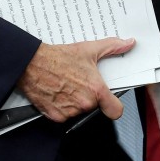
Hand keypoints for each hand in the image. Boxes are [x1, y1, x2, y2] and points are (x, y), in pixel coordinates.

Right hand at [16, 38, 134, 122]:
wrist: (31, 63)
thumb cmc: (58, 57)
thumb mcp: (89, 49)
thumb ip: (112, 47)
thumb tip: (128, 43)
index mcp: (95, 89)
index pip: (115, 110)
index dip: (114, 105)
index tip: (110, 101)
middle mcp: (84, 103)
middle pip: (94, 107)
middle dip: (89, 96)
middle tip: (80, 83)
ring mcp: (69, 112)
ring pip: (79, 111)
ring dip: (75, 101)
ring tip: (66, 85)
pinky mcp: (55, 116)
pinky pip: (64, 115)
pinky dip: (62, 106)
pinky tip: (57, 92)